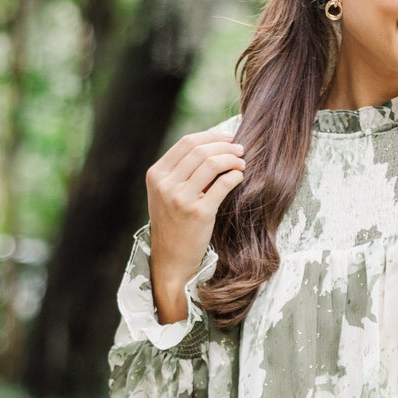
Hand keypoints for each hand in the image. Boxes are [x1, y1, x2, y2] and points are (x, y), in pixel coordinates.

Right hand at [146, 125, 245, 323]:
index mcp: (156, 175)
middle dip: (225, 146)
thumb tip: (211, 147)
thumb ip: (180, 172)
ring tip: (242, 162)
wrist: (171, 262)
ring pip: (212, 163)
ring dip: (232, 159)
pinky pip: (222, 184)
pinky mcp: (198, 213)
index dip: (210, 136)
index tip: (227, 138)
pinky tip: (239, 176)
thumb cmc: (173, 226)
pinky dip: (234, 176)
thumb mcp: (166, 195)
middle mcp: (165, 184)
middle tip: (240, 149)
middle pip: (200, 150)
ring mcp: (181, 198)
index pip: (186, 143)